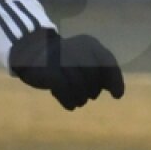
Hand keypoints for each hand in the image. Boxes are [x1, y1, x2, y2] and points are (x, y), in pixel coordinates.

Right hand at [8, 27, 124, 111]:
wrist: (31, 53)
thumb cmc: (64, 61)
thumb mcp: (85, 62)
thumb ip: (101, 73)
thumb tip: (118, 93)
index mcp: (89, 44)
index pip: (107, 62)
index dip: (115, 80)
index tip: (117, 96)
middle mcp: (76, 48)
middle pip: (93, 76)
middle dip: (93, 90)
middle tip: (89, 97)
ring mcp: (61, 58)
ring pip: (79, 84)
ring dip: (81, 98)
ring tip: (78, 101)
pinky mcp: (48, 70)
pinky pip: (64, 90)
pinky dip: (69, 100)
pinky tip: (71, 105)